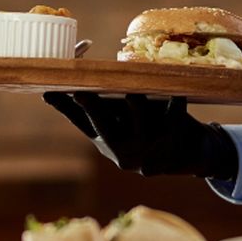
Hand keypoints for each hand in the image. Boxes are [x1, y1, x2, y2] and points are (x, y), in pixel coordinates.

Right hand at [42, 92, 236, 179]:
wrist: (192, 156)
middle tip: (81, 91)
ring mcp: (147, 154)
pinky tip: (177, 92)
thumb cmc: (152, 131)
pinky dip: (175, 104)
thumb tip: (72, 84)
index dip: (66, 107)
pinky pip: (172, 118)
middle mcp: (123, 153)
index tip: (49, 92)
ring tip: (134, 88)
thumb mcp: (123, 127)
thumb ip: (103, 110)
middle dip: (92, 108)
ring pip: (138, 117)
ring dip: (136, 100)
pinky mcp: (172, 148)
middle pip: (103, 125)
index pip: (82, 122)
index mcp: (108, 144)